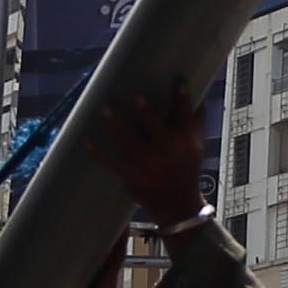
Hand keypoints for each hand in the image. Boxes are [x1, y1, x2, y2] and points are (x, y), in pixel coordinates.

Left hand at [101, 88, 212, 229]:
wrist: (178, 205)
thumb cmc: (186, 169)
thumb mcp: (197, 146)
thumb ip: (195, 121)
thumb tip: (199, 95)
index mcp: (185, 142)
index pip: (185, 116)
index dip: (182, 99)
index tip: (178, 82)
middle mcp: (168, 153)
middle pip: (157, 130)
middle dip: (147, 114)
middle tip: (136, 97)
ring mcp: (149, 166)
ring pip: (131, 143)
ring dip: (117, 127)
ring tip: (106, 110)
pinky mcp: (133, 176)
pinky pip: (113, 163)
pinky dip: (100, 154)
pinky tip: (88, 142)